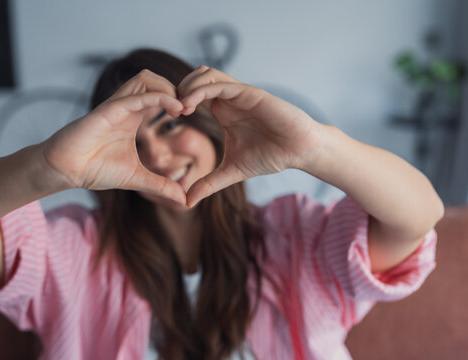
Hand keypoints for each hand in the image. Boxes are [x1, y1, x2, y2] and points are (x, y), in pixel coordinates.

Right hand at [41, 70, 186, 204]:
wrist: (66, 171)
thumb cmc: (95, 169)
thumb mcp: (137, 179)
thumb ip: (161, 186)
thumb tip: (184, 200)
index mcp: (133, 117)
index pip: (159, 94)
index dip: (179, 99)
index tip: (194, 115)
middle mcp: (126, 107)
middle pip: (154, 79)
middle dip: (177, 88)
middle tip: (191, 108)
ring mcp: (116, 106)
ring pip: (145, 78)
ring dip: (168, 88)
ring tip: (183, 108)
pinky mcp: (107, 111)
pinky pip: (135, 97)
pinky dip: (157, 98)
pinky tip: (174, 109)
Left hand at [178, 66, 320, 206]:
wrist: (299, 151)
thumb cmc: (271, 156)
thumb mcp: (232, 171)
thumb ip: (209, 184)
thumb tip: (187, 202)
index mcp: (223, 110)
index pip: (193, 93)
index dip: (177, 101)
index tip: (168, 118)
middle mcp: (229, 98)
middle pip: (195, 77)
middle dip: (178, 90)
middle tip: (170, 110)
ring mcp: (239, 93)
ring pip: (206, 74)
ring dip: (188, 86)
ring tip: (179, 107)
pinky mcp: (250, 93)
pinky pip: (221, 84)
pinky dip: (201, 90)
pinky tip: (190, 105)